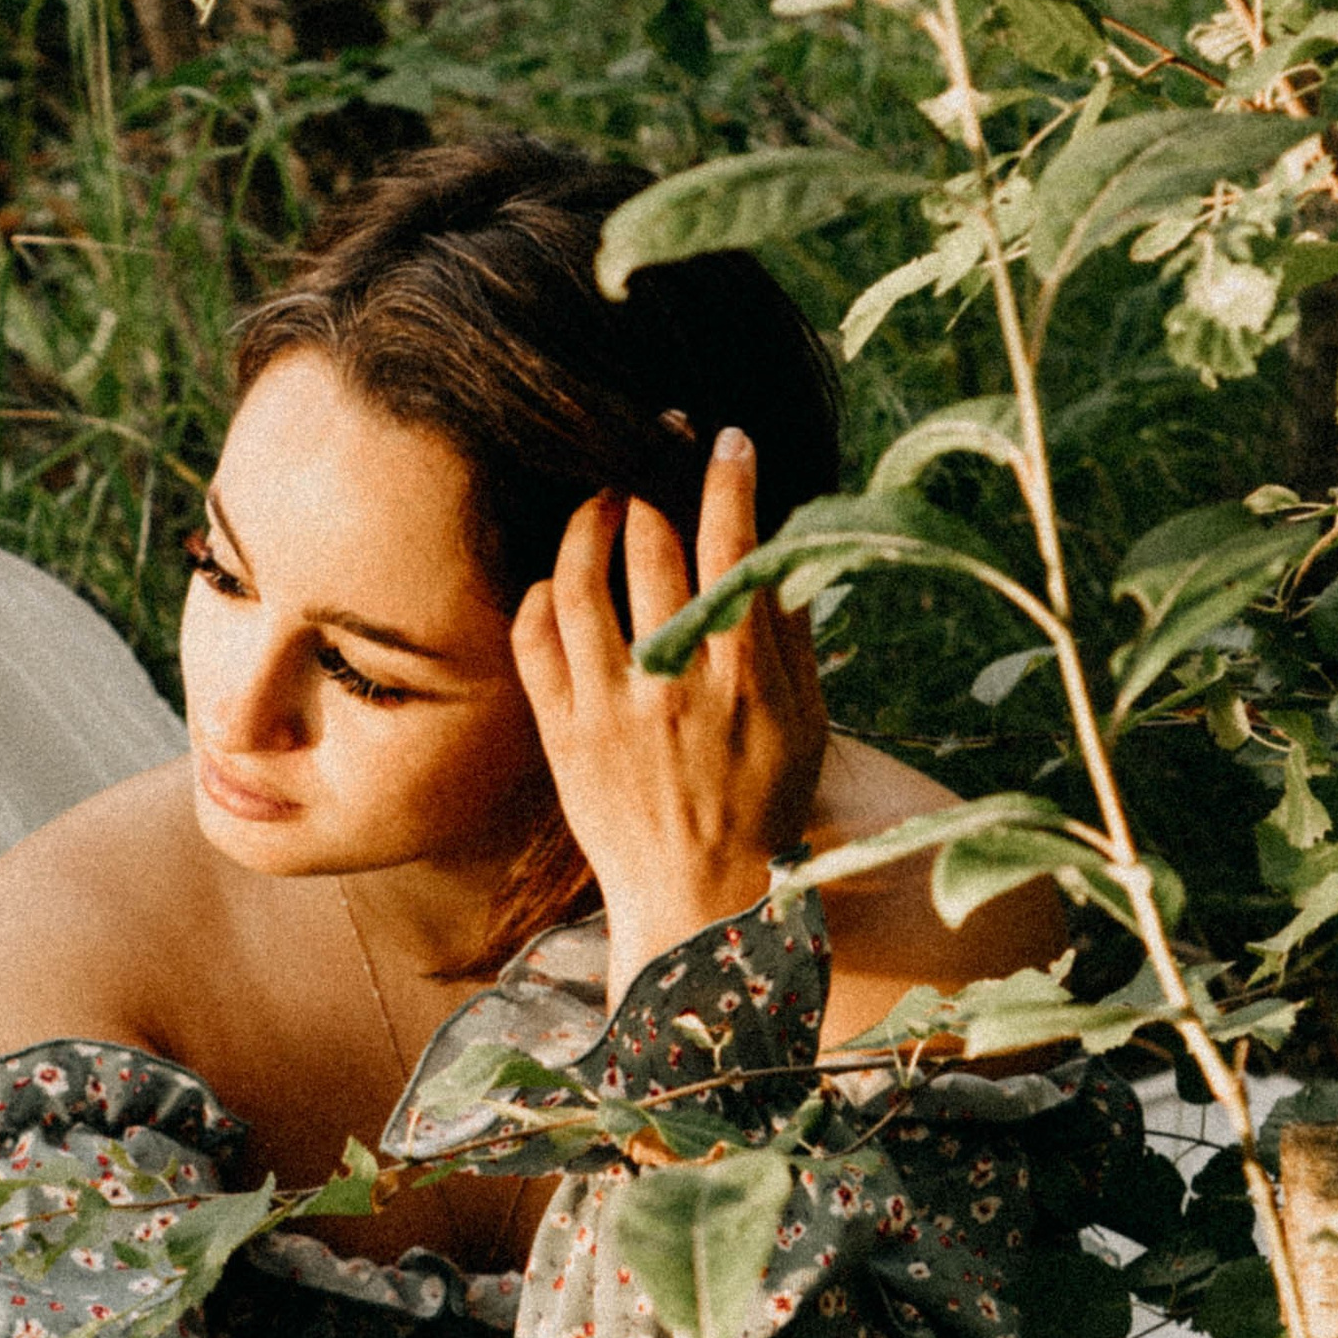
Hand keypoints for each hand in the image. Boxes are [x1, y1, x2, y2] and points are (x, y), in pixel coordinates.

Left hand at [511, 428, 827, 1008]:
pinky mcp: (559, 733)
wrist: (697, 899)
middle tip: (654, 438)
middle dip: (651, 474)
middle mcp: (671, 685)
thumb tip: (782, 543)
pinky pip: (532, 641)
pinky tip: (558, 577)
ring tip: (600, 495)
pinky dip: (540, 595)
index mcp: (743, 677)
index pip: (733, 549)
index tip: (724, 438)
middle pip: (650, 548)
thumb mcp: (805, 720)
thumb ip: (789, 631)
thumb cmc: (763, 803)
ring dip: (586, 521)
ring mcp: (607, 710)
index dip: (727, 479)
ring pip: (577, 583)